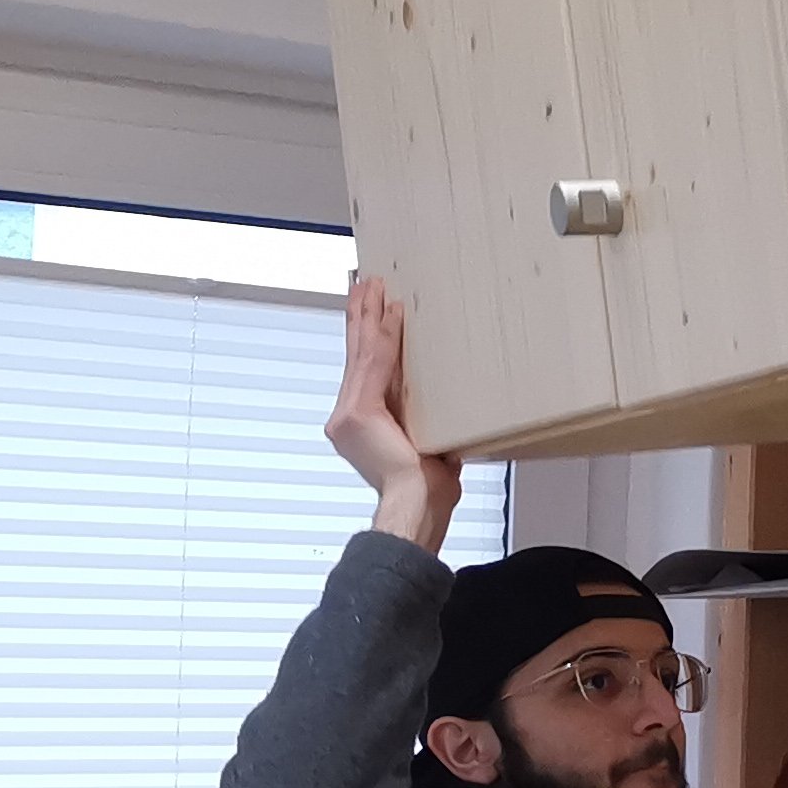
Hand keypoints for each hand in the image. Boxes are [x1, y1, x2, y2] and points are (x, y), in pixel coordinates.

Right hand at [328, 277, 461, 550]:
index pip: (362, 369)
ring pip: (362, 352)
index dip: (364, 336)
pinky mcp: (359, 412)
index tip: (368, 308)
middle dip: (360, 316)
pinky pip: (377, 364)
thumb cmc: (426, 485)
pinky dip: (386, 336)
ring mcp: (348, 414)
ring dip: (369, 316)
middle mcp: (346, 415)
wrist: (417, 505)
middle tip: (363, 283)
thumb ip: (420, 415)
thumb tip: (442, 397)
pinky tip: (392, 312)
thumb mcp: (424, 438)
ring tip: (372, 285)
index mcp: (359, 422)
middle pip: (355, 354)